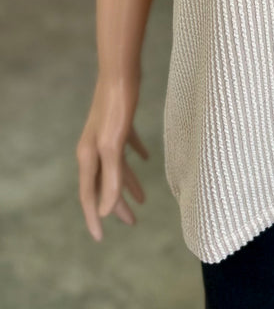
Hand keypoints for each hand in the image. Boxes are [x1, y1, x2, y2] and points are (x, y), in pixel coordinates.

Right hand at [76, 74, 149, 241]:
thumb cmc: (116, 107)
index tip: (100, 239)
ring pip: (116, 168)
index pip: (89, 196)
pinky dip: (136, 155)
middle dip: (116, 205)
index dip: (95, 218)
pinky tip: (147, 159)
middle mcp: (94, 148)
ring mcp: (105, 135)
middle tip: (132, 223)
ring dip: (128, 184)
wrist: (120, 71)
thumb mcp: (113, 145)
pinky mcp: (119, 123)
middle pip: (104, 184)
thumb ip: (110, 177)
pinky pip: (127, 146)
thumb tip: (106, 211)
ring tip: (143, 199)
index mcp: (88, 156)